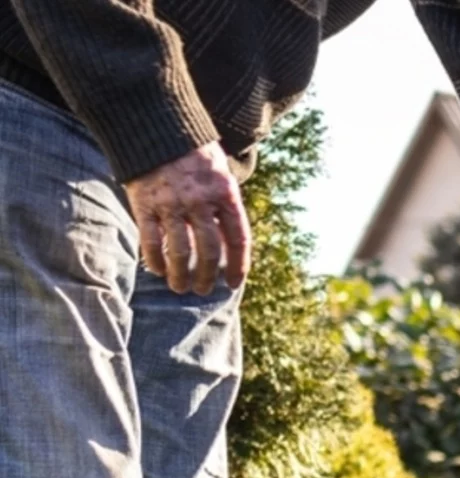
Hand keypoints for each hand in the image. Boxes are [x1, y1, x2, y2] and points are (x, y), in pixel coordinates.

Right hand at [122, 142, 250, 294]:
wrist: (156, 129)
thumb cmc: (194, 157)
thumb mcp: (221, 175)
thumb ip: (224, 207)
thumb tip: (229, 246)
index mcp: (225, 193)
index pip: (238, 239)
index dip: (237, 266)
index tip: (233, 284)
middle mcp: (200, 201)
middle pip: (209, 251)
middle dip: (207, 276)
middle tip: (203, 289)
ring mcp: (171, 203)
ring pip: (180, 252)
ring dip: (181, 276)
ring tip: (181, 287)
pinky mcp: (145, 204)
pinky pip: (151, 241)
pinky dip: (155, 261)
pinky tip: (159, 271)